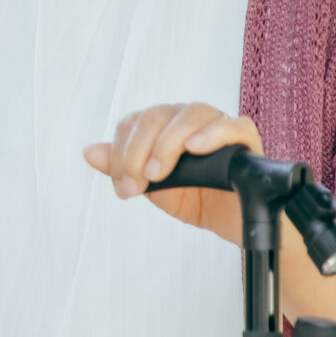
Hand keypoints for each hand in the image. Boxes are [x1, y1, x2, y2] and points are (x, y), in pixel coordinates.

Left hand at [82, 103, 258, 243]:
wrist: (233, 223)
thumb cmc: (198, 200)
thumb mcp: (153, 189)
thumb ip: (122, 169)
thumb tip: (90, 152)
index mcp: (164, 128)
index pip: (134, 123)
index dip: (121, 152)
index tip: (123, 187)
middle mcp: (189, 121)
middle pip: (157, 115)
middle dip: (137, 151)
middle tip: (137, 184)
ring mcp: (219, 126)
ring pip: (191, 113)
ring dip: (167, 142)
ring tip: (158, 172)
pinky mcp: (246, 140)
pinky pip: (233, 125)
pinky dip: (212, 133)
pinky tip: (195, 148)